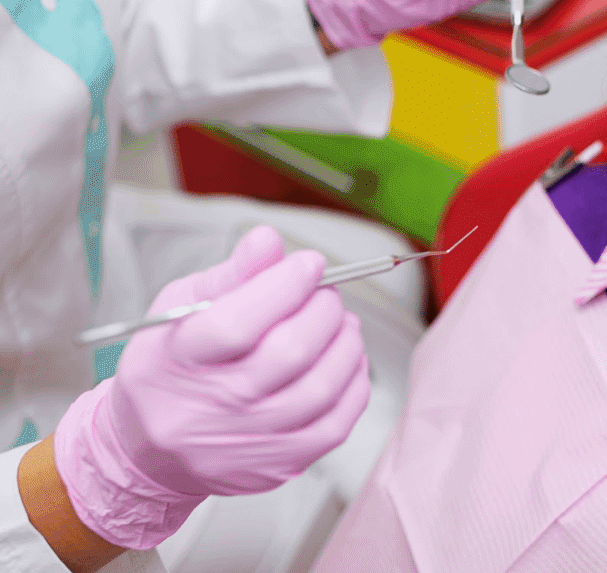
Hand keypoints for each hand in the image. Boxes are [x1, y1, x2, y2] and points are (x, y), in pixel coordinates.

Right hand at [53, 226, 369, 548]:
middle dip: (323, 309)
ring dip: (345, 343)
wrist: (152, 451)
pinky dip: (353, 382)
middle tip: (326, 293)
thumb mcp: (181, 309)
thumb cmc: (173, 367)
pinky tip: (344, 361)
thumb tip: (269, 240)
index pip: (238, 322)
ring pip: (321, 387)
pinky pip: (337, 422)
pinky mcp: (279, 466)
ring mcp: (247, 441)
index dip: (285, 286)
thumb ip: (231, 274)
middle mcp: (211, 406)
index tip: (310, 263)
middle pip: (289, 352)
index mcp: (178, 359)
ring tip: (339, 323)